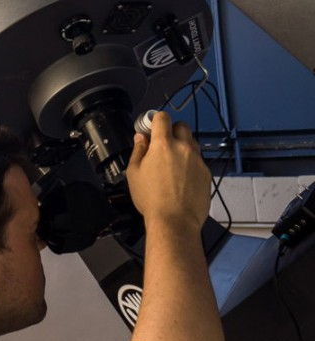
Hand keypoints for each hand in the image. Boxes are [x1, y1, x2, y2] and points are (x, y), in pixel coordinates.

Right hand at [125, 112, 211, 230]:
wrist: (175, 222)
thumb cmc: (149, 198)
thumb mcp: (134, 174)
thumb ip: (138, 151)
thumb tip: (141, 137)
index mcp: (163, 144)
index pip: (163, 117)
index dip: (156, 120)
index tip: (152, 130)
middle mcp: (183, 147)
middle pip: (182, 126)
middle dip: (173, 131)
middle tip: (164, 146)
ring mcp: (198, 160)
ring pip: (192, 143)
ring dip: (184, 147)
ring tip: (175, 165)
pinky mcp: (207, 173)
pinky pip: (198, 161)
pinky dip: (191, 164)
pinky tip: (184, 181)